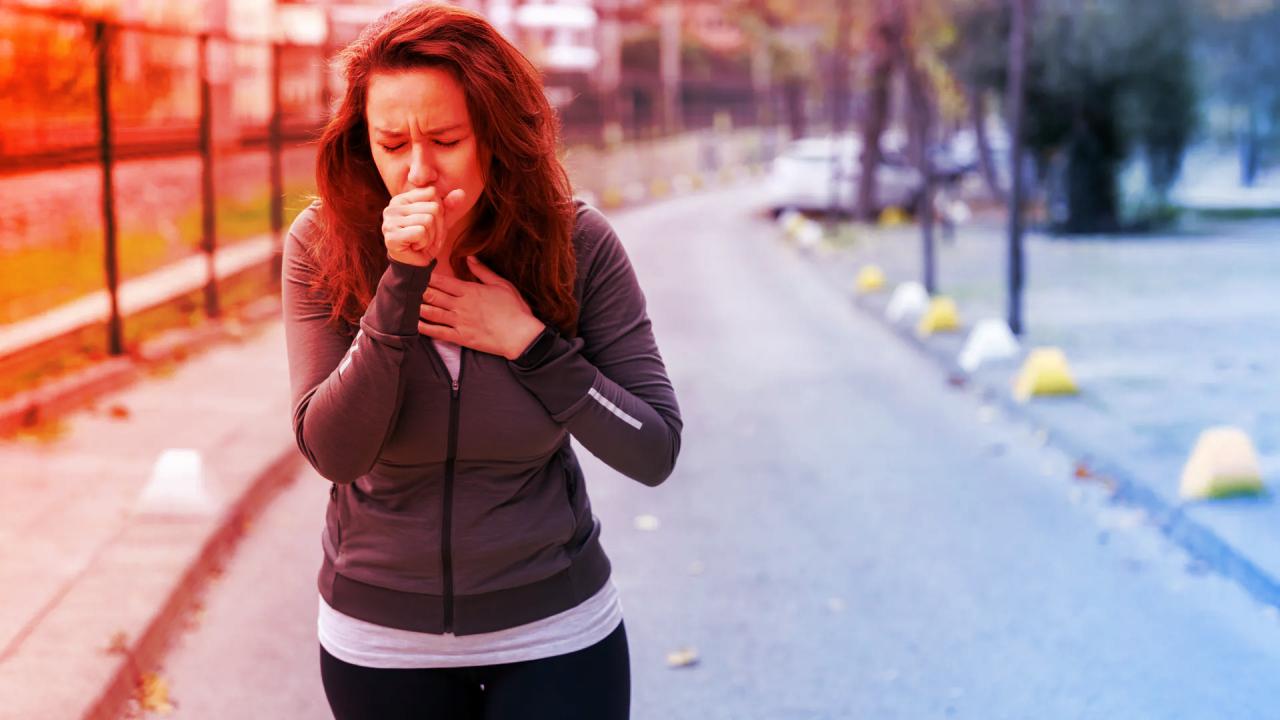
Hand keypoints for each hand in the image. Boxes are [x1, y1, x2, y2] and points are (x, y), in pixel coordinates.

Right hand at [381, 186, 466, 266]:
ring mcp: (390, 220)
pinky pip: (421, 232)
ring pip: (428, 220)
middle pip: (433, 207)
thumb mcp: (440, 222)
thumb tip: (461, 192)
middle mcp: (393, 206)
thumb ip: (449, 206)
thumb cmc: (425, 241)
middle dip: (438, 227)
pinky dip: (424, 243)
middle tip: (427, 238)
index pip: (432, 193)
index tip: (431, 225)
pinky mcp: (391, 235)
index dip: (440, 211)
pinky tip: (415, 247)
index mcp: (403, 198)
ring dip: (431, 237)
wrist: (414, 265)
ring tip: (421, 243)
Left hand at [418, 256, 545, 358]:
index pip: (443, 281)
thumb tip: (470, 258)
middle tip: (406, 287)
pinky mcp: (461, 337)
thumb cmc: (515, 309)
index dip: (427, 277)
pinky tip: (415, 325)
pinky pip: (439, 332)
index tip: (417, 273)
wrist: (521, 335)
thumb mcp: (501, 284)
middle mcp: (461, 305)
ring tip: (406, 304)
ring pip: (432, 313)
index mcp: (470, 291)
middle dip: (418, 291)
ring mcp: (460, 322)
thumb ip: (483, 271)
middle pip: (433, 296)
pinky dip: (425, 328)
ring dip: (418, 308)